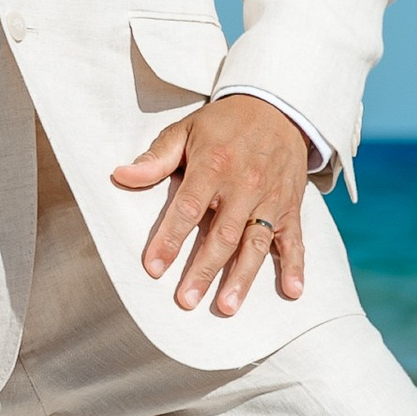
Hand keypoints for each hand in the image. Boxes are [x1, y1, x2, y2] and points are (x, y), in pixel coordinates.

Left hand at [111, 93, 309, 316]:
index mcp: (214, 166)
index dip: (170, 239)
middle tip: (186, 301)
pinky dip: (296, 265)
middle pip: (223, 235)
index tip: (153, 267)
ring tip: (228, 307)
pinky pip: (295, 239)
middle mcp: (245, 186)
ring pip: (256, 243)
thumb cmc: (223, 124)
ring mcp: (271, 200)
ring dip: (243, 277)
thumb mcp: (186, 130)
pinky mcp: (291, 207)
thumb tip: (120, 175)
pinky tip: (292, 291)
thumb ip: (155, 158)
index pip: (188, 208)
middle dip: (204, 270)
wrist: (278, 108)